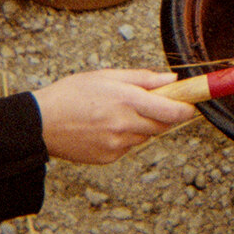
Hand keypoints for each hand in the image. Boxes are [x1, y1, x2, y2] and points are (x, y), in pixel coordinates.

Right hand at [34, 69, 189, 162]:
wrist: (41, 124)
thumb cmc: (71, 94)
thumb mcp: (107, 76)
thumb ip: (143, 78)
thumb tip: (171, 81)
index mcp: (127, 101)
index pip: (172, 110)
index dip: (187, 108)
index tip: (192, 104)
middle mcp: (126, 125)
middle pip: (162, 125)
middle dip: (161, 114)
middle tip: (143, 103)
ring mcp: (118, 144)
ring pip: (145, 136)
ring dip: (141, 125)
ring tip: (115, 113)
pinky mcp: (110, 158)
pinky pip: (129, 146)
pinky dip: (125, 137)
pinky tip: (104, 127)